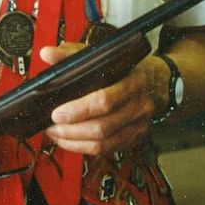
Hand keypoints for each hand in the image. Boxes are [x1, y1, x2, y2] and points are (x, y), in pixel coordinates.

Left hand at [40, 42, 157, 155]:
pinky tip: (71, 141)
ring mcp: (138, 125)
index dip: (78, 110)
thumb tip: (47, 53)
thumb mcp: (102, 55)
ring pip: (104, 144)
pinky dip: (85, 148)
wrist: (158, 80)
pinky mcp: (135, 138)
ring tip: (56, 134)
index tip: (57, 113)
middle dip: (71, 130)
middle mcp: (138, 106)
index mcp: (132, 81)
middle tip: (52, 126)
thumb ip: (72, 54)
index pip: (104, 101)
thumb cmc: (126, 67)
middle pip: (102, 127)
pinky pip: (108, 150)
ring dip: (75, 142)